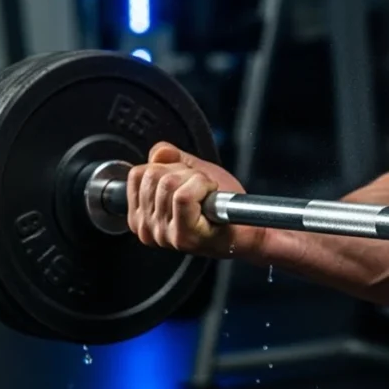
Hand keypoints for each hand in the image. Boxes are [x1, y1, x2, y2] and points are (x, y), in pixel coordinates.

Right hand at [126, 142, 255, 257]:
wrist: (250, 229)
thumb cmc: (223, 206)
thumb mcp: (193, 175)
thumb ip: (173, 159)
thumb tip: (157, 152)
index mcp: (141, 215)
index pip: (138, 173)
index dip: (167, 167)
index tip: (186, 181)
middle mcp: (147, 228)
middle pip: (153, 175)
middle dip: (183, 172)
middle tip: (201, 189)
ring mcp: (163, 234)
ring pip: (169, 182)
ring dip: (197, 180)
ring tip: (206, 196)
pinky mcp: (183, 235)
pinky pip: (183, 196)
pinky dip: (202, 187)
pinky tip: (211, 199)